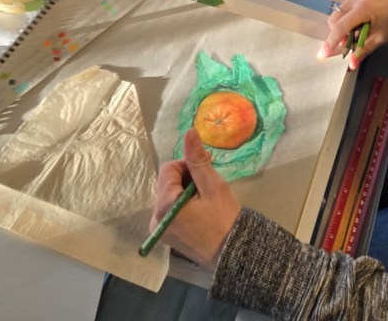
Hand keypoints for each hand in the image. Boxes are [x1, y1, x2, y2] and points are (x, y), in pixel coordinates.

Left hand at [150, 128, 241, 271]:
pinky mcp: (164, 237)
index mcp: (164, 205)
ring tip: (205, 200)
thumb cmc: (225, 219)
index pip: (168, 169)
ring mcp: (158, 230)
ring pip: (168, 195)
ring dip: (185, 192)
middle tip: (208, 186)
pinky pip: (169, 211)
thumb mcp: (213, 186)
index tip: (206, 170)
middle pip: (167, 183)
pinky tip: (200, 212)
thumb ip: (198, 159)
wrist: (232, 255)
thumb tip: (189, 132)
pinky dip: (182, 205)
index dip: (187, 165)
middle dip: (186, 179)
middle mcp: (155, 218)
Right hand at [318, 0, 387, 69]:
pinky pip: (345, 9)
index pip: (340, 27)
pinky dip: (349, 19)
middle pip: (335, 20)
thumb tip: (351, 64)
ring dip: (344, 27)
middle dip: (338, 34)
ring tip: (360, 33)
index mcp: (362, 8)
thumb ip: (364, 49)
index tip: (322, 55)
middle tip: (351, 44)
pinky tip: (361, 24)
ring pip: (339, 14)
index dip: (330, 42)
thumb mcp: (382, 37)